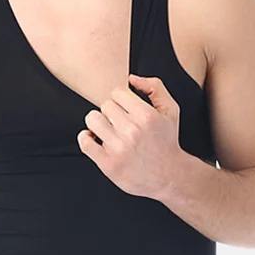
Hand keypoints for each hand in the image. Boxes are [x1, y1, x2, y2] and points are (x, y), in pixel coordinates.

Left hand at [76, 73, 183, 198]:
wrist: (170, 176)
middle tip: (120, 124)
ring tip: (108, 131)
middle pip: (105, 105)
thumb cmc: (167, 141)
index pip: (117, 93)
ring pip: (92, 119)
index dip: (120, 100)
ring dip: (98, 124)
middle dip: (111, 113)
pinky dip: (86, 138)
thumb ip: (155, 87)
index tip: (125, 110)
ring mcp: (118, 148)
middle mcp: (132, 131)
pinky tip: (96, 140)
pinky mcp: (108, 164)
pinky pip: (84, 141)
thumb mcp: (170, 110)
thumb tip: (131, 78)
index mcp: (146, 116)